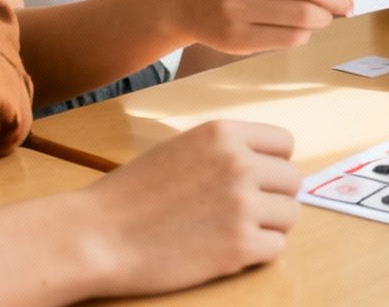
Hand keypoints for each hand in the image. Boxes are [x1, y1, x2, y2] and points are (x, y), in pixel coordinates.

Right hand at [81, 120, 301, 295]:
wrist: (96, 236)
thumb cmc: (131, 195)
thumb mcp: (182, 149)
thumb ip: (224, 151)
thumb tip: (267, 164)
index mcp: (223, 134)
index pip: (284, 144)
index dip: (273, 165)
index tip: (258, 181)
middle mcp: (239, 163)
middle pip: (292, 181)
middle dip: (273, 197)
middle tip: (243, 213)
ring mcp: (242, 205)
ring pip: (289, 216)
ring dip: (268, 227)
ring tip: (233, 232)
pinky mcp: (240, 246)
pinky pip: (276, 248)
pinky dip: (257, 254)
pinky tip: (226, 252)